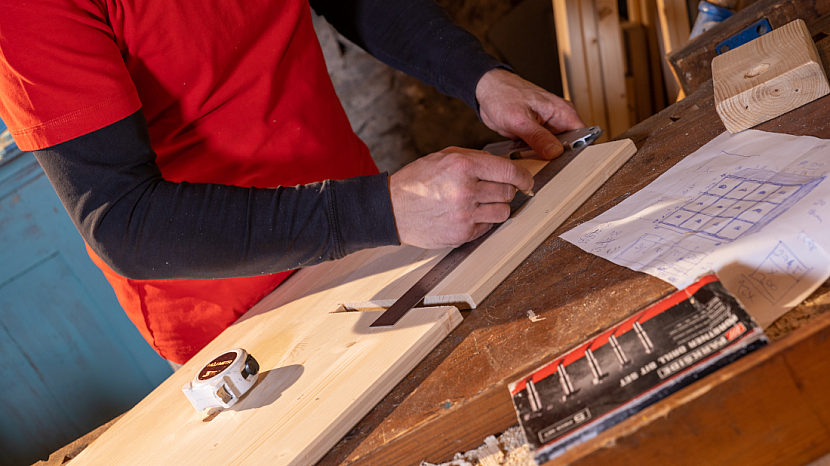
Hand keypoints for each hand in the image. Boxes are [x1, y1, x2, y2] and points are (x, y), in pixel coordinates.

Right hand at [389, 147, 532, 248]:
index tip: (526, 179)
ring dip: (496, 207)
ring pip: (502, 212)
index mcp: (462, 166)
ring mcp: (464, 215)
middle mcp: (465, 190)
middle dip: (506, 190)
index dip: (523, 176)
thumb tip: (503, 166)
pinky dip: (482, 221)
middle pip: (508, 192)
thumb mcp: (444, 157)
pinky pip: (487, 227)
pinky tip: (467, 214)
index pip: (508, 171)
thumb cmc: (416, 181)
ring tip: (481, 202)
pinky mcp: (461, 233)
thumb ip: (475, 158)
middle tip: (497, 189)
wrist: (392, 208)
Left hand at [476, 68, 584, 159]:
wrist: (487, 91)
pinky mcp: (537, 135)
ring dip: (545, 159)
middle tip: (547, 167)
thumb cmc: (503, 95)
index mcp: (562, 112)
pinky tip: (526, 157)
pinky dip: (534, 156)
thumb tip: (555, 152)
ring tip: (533, 162)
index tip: (569, 166)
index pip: (583, 136)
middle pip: (570, 147)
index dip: (579, 152)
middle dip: (560, 159)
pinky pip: (541, 150)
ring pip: (555, 151)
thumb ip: (538, 137)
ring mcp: (548, 128)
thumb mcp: (520, 119)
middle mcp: (559, 120)